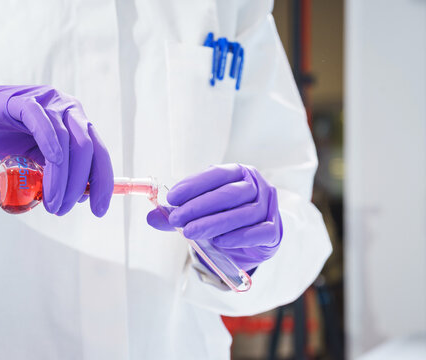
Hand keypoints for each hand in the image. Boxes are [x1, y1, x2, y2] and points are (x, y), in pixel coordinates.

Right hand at [0, 82, 112, 215]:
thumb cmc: (11, 139)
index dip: (103, 183)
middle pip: (86, 148)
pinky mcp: (23, 101)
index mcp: (79, 124)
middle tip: (63, 209)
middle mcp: (69, 110)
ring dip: (61, 177)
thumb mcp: (42, 160)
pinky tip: (53, 162)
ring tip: (52, 203)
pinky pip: (41, 120)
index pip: (99, 153)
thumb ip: (62, 172)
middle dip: (79, 184)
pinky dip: (50, 142)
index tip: (99, 211)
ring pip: (65, 140)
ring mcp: (48, 102)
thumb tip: (82, 197)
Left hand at [147, 164, 282, 271]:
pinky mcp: (274, 231)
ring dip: (215, 223)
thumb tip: (151, 218)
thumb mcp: (202, 211)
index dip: (194, 185)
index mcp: (239, 172)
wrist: (254, 238)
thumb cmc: (227, 217)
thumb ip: (180, 213)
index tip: (171, 198)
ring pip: (243, 213)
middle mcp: (257, 186)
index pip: (216, 174)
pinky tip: (220, 241)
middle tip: (177, 219)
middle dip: (200, 206)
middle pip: (230, 193)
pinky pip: (258, 232)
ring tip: (191, 232)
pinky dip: (239, 236)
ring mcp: (268, 207)